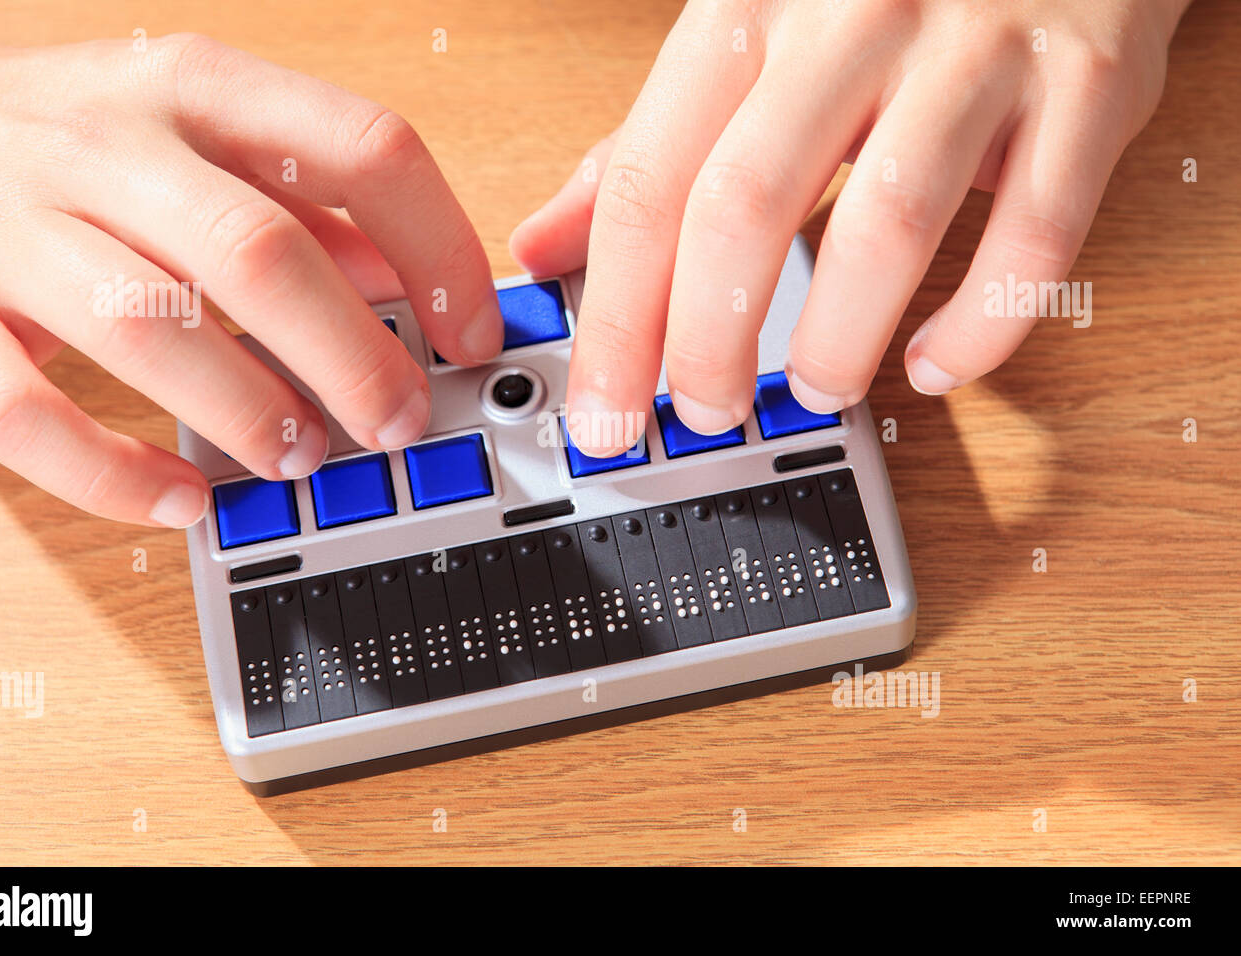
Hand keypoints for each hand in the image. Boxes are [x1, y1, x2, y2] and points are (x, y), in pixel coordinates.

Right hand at [0, 30, 501, 524]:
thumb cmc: (74, 134)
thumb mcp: (201, 131)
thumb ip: (305, 199)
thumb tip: (411, 281)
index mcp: (193, 89)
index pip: (361, 146)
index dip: (440, 249)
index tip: (472, 330)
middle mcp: (103, 147)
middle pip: (258, 252)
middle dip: (351, 354)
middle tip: (396, 421)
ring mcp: (9, 230)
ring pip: (147, 327)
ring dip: (246, 408)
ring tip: (299, 455)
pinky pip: (23, 413)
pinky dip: (112, 474)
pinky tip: (181, 497)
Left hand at [511, 0, 1189, 453]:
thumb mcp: (743, 39)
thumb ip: (643, 146)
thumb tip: (543, 245)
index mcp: (748, 10)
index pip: (650, 183)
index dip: (618, 316)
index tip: (605, 407)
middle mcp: (852, 18)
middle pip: (747, 202)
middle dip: (711, 338)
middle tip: (705, 409)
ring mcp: (974, 50)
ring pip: (889, 221)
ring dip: (840, 338)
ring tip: (816, 390)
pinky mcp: (1085, 87)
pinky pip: (1034, 235)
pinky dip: (982, 323)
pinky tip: (937, 365)